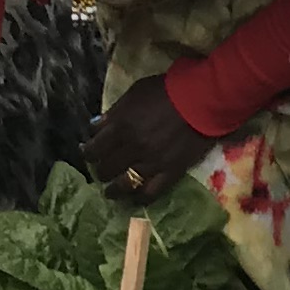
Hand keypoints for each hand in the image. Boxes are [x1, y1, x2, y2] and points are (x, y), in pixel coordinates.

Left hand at [83, 78, 212, 205]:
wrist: (201, 99)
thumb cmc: (166, 91)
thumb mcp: (134, 93)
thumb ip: (114, 112)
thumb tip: (95, 126)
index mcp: (121, 127)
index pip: (95, 148)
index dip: (88, 152)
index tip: (87, 153)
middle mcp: (133, 148)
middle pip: (107, 168)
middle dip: (100, 171)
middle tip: (100, 170)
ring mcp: (152, 163)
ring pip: (125, 185)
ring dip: (113, 190)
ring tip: (110, 192)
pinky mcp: (171, 172)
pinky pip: (151, 192)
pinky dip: (139, 198)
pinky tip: (133, 198)